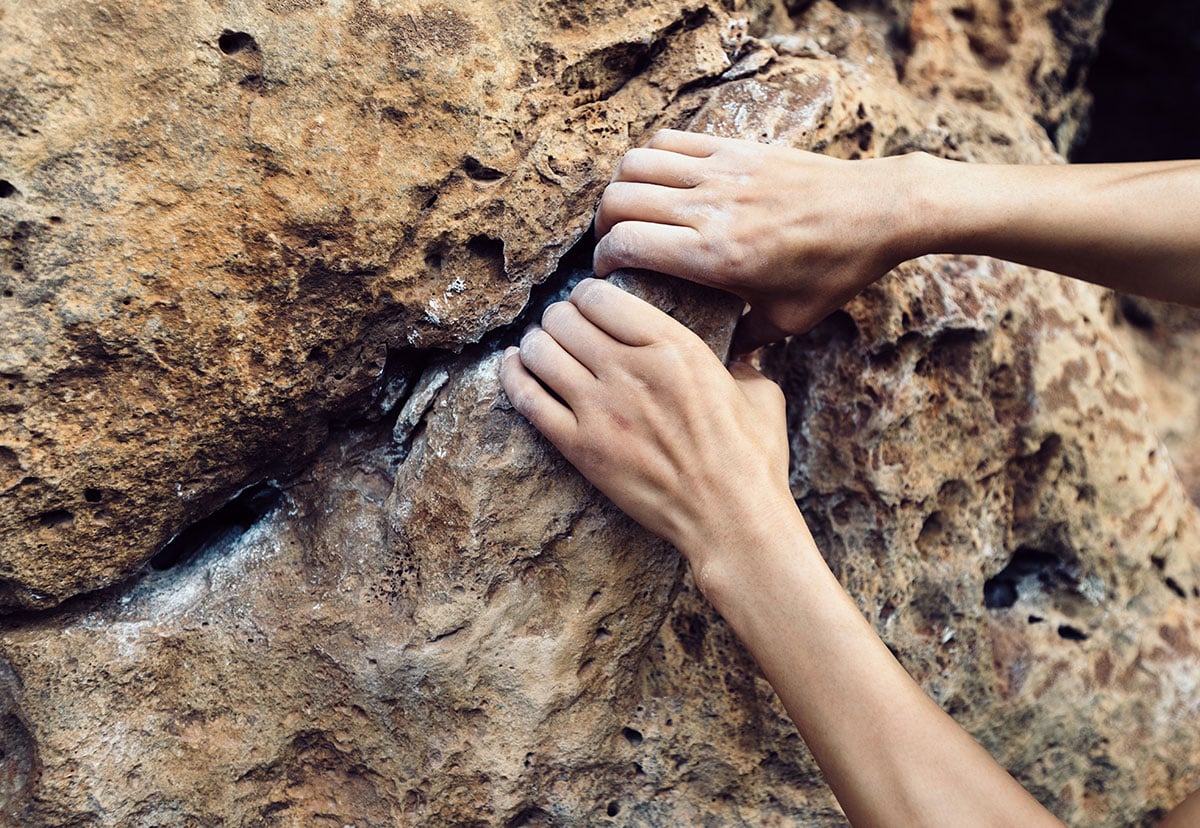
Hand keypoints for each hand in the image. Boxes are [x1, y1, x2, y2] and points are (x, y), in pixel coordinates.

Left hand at [499, 278, 794, 572]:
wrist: (732, 520)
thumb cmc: (752, 459)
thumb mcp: (760, 393)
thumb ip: (742, 361)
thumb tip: (742, 350)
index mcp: (674, 346)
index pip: (601, 296)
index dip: (587, 295)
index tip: (589, 304)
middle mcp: (631, 369)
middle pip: (563, 318)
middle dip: (559, 318)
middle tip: (563, 327)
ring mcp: (600, 409)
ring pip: (540, 351)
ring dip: (535, 344)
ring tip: (540, 347)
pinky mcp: (580, 447)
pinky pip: (527, 399)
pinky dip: (513, 377)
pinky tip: (514, 367)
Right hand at [593, 130, 920, 350]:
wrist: (878, 210)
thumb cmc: (836, 269)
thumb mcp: (791, 321)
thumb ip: (746, 339)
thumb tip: (720, 359)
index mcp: (715, 256)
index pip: (626, 244)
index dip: (603, 260)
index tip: (608, 275)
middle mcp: (709, 210)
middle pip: (619, 201)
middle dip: (603, 226)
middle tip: (614, 244)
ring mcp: (721, 173)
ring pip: (636, 165)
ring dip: (621, 188)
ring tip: (630, 211)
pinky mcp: (736, 149)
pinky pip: (671, 140)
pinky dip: (651, 156)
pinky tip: (660, 179)